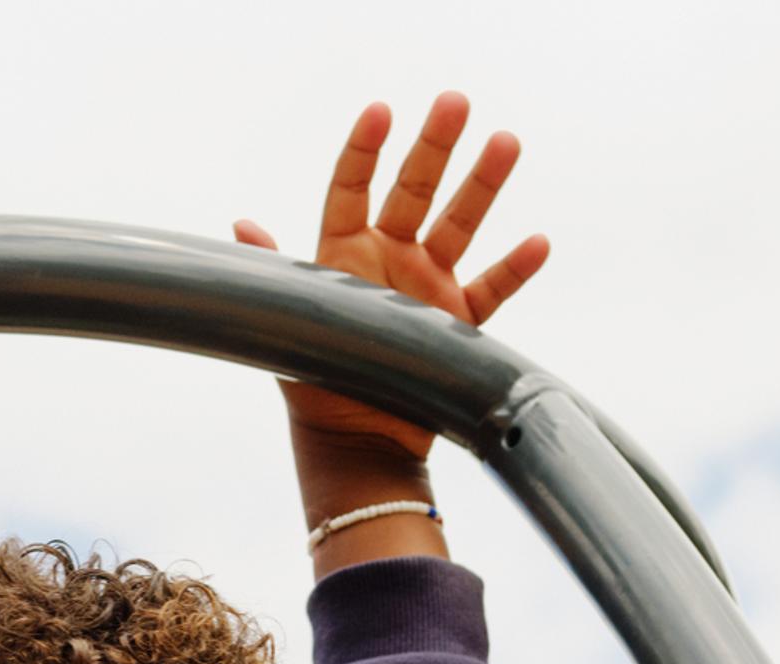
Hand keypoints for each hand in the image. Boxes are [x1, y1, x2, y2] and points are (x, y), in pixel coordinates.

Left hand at [234, 94, 549, 499]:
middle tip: (455, 101)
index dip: (362, 151)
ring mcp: (427, 287)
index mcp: (341, 253)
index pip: (351, 188)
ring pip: (460, 225)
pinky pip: (493, 289)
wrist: (355, 446)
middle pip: (414, 190)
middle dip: (435, 145)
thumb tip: (242, 225)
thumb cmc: (315, 385)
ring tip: (505, 142)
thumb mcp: (288, 324)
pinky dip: (515, 269)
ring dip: (483, 185)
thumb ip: (273, 270)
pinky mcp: (459, 324)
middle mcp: (388, 260)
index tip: (380, 112)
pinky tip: (537, 242)